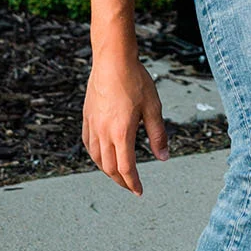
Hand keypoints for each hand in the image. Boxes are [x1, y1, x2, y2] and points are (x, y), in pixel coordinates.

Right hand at [81, 56, 169, 194]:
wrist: (112, 59)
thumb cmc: (135, 80)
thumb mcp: (153, 108)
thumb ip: (158, 135)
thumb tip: (163, 157)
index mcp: (121, 132)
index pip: (126, 168)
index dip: (133, 183)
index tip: (139, 191)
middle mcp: (104, 132)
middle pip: (109, 167)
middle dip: (120, 181)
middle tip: (131, 186)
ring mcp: (93, 124)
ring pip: (96, 157)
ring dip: (107, 170)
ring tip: (117, 174)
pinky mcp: (87, 116)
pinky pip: (88, 143)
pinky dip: (95, 155)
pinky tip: (101, 154)